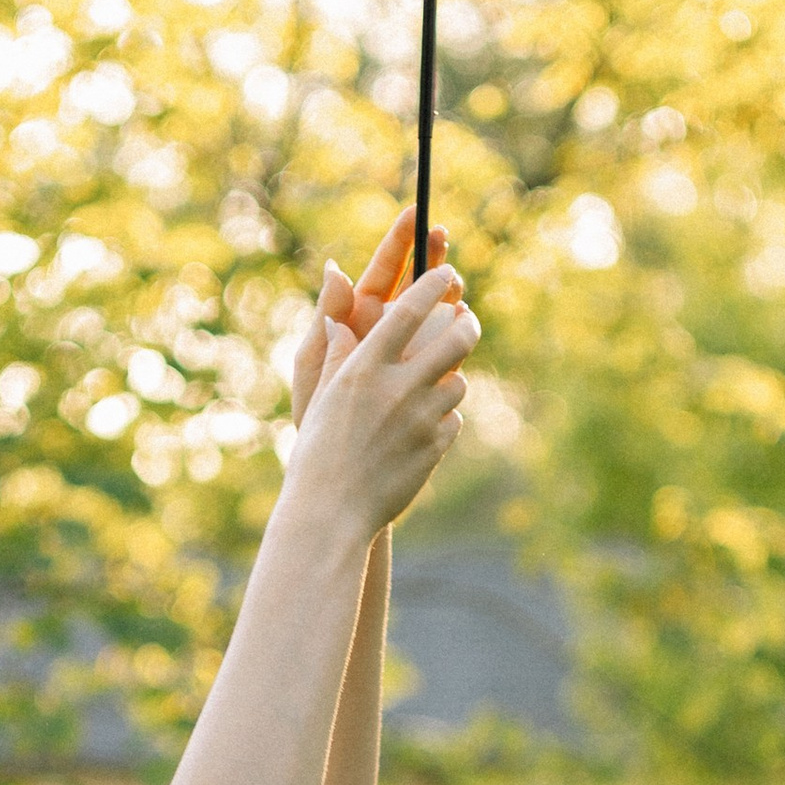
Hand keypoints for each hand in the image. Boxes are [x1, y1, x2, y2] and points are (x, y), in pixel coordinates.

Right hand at [287, 255, 479, 536]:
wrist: (331, 511)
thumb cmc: (317, 451)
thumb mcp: (319, 396)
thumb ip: (337, 354)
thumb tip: (340, 318)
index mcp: (364, 367)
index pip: (409, 309)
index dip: (433, 284)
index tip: (446, 272)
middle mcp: (398, 387)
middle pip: (455, 338)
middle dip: (467, 324)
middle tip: (466, 321)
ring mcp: (422, 418)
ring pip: (458, 381)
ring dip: (449, 379)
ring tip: (430, 387)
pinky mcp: (436, 446)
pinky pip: (453, 420)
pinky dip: (442, 419)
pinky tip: (419, 431)